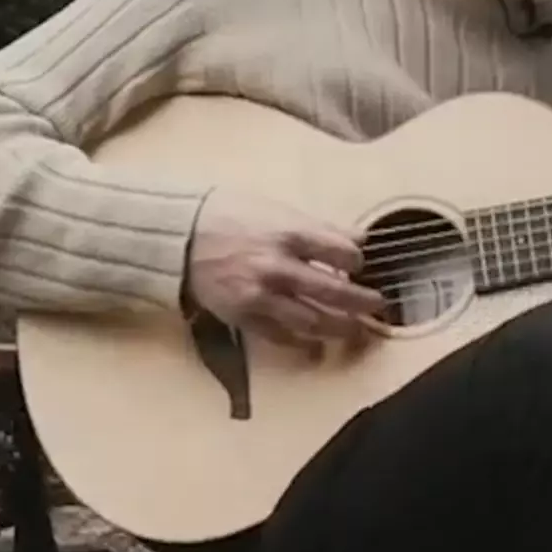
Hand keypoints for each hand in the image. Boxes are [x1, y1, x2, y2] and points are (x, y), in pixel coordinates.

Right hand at [185, 186, 385, 348]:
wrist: (175, 236)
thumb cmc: (224, 215)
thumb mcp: (274, 208)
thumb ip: (317, 227)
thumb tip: (357, 238)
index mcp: (290, 234)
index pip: (344, 253)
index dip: (358, 260)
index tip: (359, 264)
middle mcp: (279, 267)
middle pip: (336, 293)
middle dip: (363, 302)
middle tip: (376, 305)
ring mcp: (262, 296)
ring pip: (314, 321)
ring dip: (341, 327)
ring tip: (355, 328)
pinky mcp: (245, 317)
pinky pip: (283, 336)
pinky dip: (303, 343)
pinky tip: (316, 344)